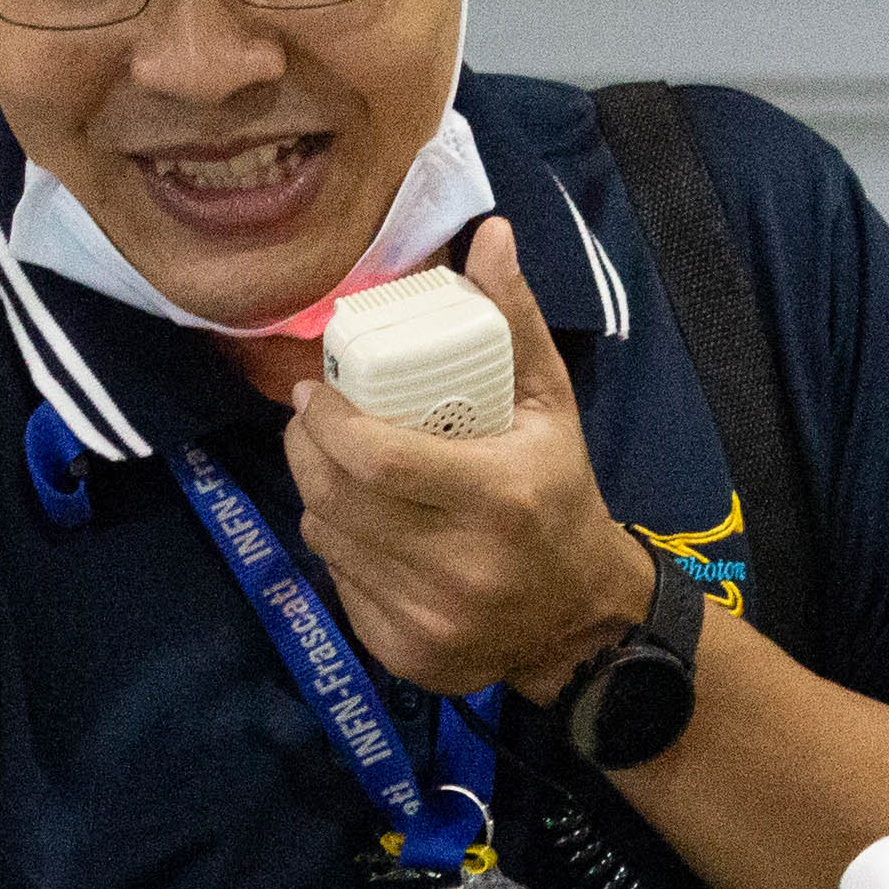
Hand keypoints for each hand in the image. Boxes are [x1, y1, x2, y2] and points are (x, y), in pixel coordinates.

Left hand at [284, 217, 655, 698]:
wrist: (581, 618)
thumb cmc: (561, 494)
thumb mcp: (551, 407)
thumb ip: (514, 322)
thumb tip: (488, 234)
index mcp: (496, 499)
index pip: (375, 457)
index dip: (327, 421)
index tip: (315, 391)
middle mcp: (459, 567)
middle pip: (337, 497)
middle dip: (307, 448)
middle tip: (311, 420)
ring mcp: (429, 619)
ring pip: (328, 539)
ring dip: (316, 494)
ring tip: (332, 464)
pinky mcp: (405, 654)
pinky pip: (340, 584)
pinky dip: (338, 547)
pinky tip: (358, 524)